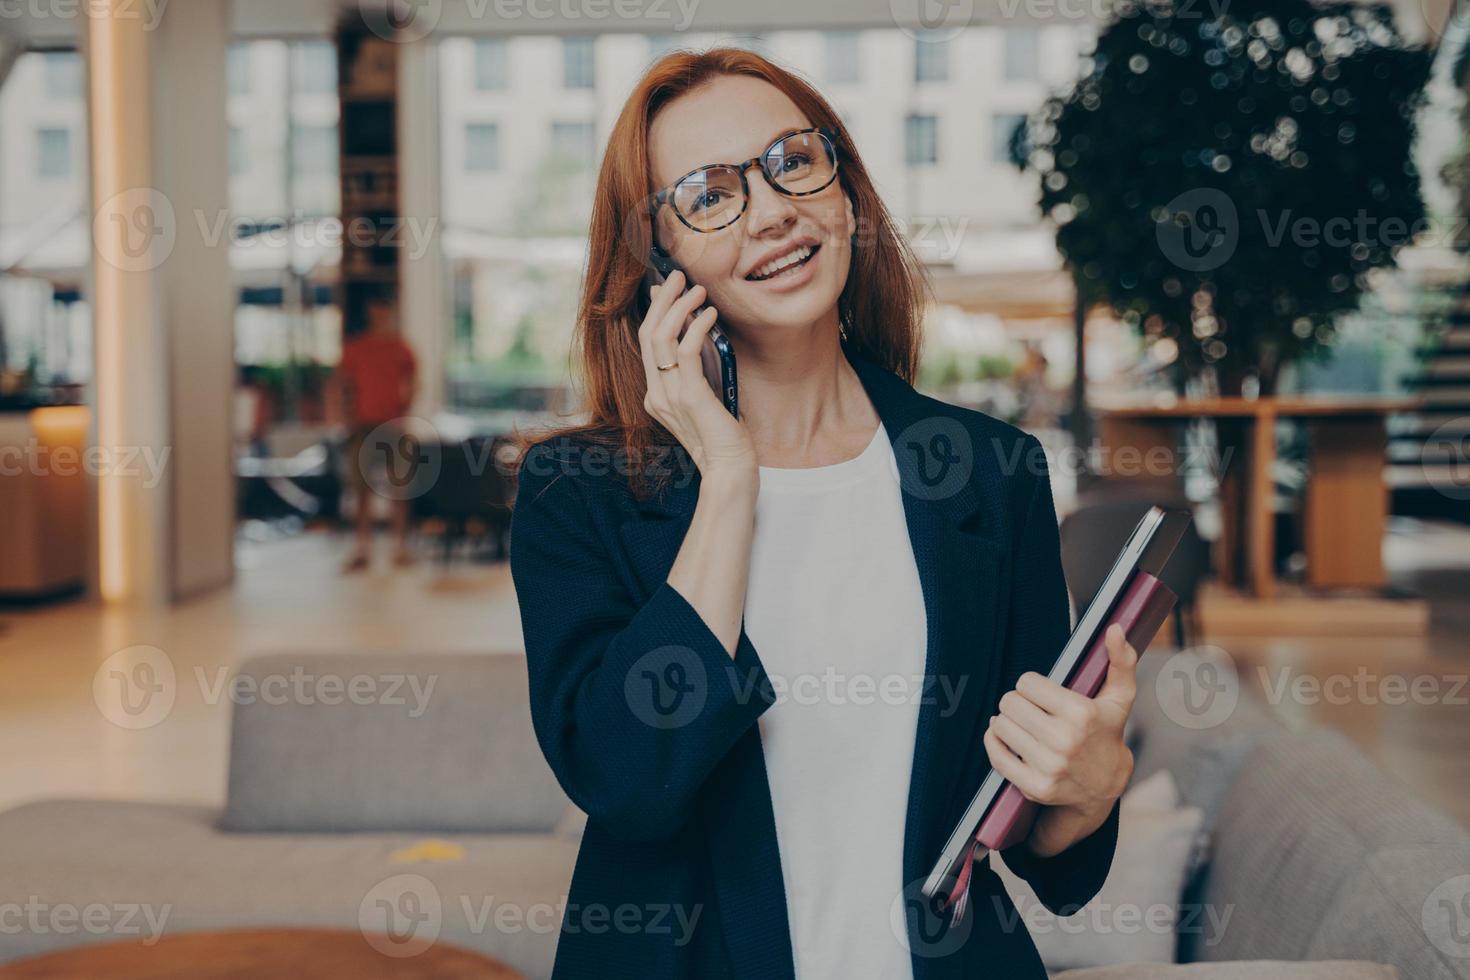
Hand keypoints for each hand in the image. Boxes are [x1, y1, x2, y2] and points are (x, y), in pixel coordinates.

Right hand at [639, 272, 755, 480]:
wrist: (729, 470)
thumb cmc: (724, 439)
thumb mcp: (706, 399)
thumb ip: (698, 374)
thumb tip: (700, 339)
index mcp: (656, 395)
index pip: (647, 344)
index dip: (655, 312)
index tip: (668, 289)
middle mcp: (656, 394)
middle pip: (648, 334)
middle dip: (662, 300)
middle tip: (678, 276)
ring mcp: (668, 396)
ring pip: (661, 338)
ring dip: (680, 308)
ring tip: (698, 290)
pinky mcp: (689, 396)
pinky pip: (686, 351)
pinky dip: (696, 326)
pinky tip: (710, 314)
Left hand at [982, 624, 1137, 858]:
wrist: (1106, 786)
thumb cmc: (1107, 733)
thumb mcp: (1119, 698)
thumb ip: (1120, 660)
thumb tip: (1114, 628)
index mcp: (1081, 713)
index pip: (1026, 682)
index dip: (1031, 685)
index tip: (1041, 693)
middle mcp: (1065, 740)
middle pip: (1010, 702)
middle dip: (1017, 702)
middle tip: (1030, 709)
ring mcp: (1049, 766)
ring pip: (1000, 725)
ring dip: (1006, 722)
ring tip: (1022, 724)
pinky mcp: (1034, 786)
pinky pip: (995, 755)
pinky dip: (994, 741)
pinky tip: (1004, 736)